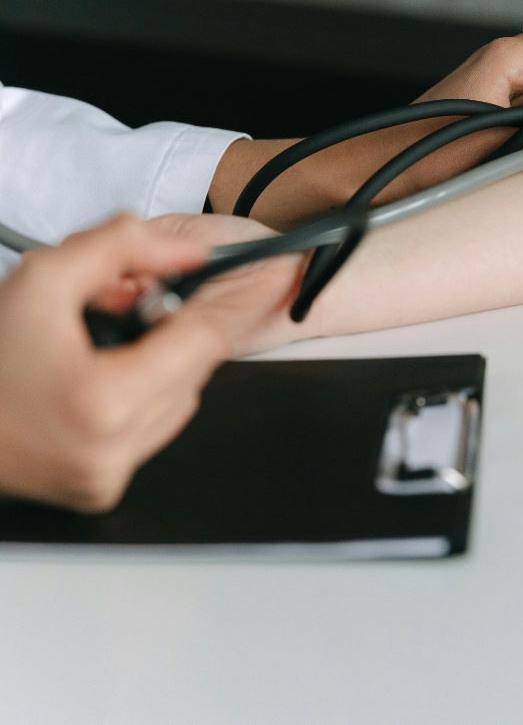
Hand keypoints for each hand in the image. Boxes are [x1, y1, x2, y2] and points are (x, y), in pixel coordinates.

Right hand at [0, 214, 300, 511]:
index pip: (204, 342)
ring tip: (106, 349)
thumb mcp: (42, 279)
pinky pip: (154, 430)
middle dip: (178, 331)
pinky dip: (145, 398)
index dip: (230, 303)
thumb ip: (120, 248)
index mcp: (106, 401)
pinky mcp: (103, 488)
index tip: (265, 279)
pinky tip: (103, 380)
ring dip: (163, 366)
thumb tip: (185, 252)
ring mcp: (110, 475)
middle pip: (196, 370)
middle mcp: (115, 449)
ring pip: (181, 401)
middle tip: (135, 311)